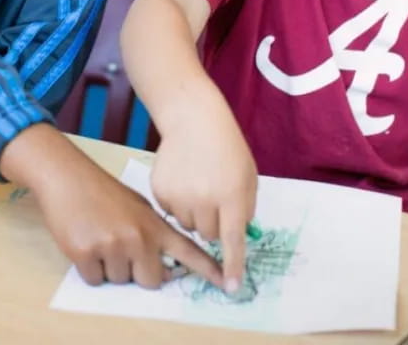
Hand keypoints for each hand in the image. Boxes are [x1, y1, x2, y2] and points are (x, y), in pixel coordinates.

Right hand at [0, 124, 221, 288]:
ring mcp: (112, 245)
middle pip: (152, 280)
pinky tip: (84, 241)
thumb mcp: (137, 205)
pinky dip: (89, 268)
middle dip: (138, 272)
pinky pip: (94, 279)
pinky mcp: (85, 253)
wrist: (67, 176)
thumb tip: (165, 266)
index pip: (188, 251)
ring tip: (100, 237)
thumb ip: (153, 232)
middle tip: (122, 247)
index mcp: (154, 224)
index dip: (207, 269)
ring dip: (110, 268)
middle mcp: (138, 236)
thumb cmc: (102, 191)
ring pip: (120, 281)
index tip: (225, 283)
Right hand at [151, 101, 257, 294]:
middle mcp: (204, 200)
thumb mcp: (247, 177)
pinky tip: (181, 179)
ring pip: (188, 225)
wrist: (193, 119)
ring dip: (194, 213)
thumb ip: (244, 208)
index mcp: (231, 197)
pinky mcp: (160, 190)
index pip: (233, 240)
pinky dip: (177, 202)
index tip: (231, 288)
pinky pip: (170, 211)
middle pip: (208, 235)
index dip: (232, 266)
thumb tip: (235, 238)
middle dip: (213, 223)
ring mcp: (179, 196)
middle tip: (214, 198)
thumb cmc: (227, 148)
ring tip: (196, 184)